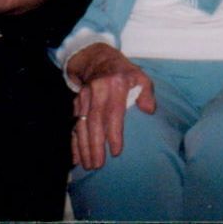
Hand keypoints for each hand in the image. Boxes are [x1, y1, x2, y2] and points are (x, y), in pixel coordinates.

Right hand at [68, 44, 155, 169]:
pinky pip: (73, 124)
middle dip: (95, 145)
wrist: (99, 59)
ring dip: (83, 147)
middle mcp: (97, 90)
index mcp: (115, 84)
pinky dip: (74, 142)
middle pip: (94, 121)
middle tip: (98, 165)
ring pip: (81, 124)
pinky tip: (75, 158)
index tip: (116, 151)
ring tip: (87, 165)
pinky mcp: (76, 102)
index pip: (113, 111)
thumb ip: (146, 93)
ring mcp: (84, 96)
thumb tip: (149, 110)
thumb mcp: (140, 76)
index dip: (114, 132)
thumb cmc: (125, 73)